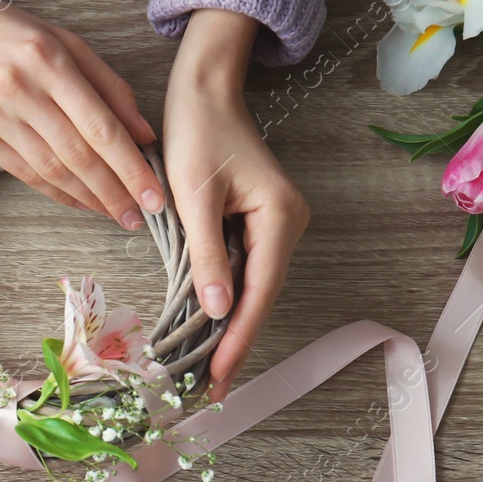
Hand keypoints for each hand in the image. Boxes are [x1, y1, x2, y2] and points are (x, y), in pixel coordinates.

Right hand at [0, 0, 163, 228]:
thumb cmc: (5, 31)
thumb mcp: (62, 41)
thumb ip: (106, 85)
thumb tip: (143, 133)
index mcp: (49, 61)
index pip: (100, 126)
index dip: (131, 166)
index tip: (155, 194)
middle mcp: (21, 91)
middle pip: (79, 155)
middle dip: (116, 191)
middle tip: (142, 216)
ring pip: (52, 170)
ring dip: (90, 198)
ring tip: (117, 215)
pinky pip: (26, 173)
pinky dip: (58, 193)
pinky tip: (82, 202)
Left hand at [165, 9, 308, 401]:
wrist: (204, 91)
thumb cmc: (197, 133)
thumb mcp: (193, 197)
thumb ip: (207, 256)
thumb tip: (219, 311)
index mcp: (280, 217)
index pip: (259, 292)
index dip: (238, 339)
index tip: (217, 377)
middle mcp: (289, 224)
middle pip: (261, 297)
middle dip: (234, 343)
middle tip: (207, 390)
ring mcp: (278, 226)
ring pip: (253, 289)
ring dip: (229, 328)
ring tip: (204, 372)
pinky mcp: (261, 225)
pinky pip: (245, 271)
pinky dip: (226, 301)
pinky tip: (207, 331)